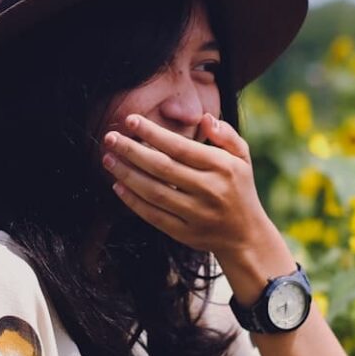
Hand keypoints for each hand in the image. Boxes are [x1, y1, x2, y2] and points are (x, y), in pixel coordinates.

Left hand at [101, 112, 269, 259]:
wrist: (246, 237)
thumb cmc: (239, 189)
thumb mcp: (242, 158)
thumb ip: (226, 135)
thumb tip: (205, 118)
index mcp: (222, 167)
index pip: (181, 147)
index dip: (153, 133)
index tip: (130, 120)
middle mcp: (209, 190)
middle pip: (163, 168)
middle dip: (132, 151)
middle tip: (110, 138)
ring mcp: (196, 214)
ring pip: (154, 192)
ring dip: (127, 174)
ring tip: (108, 159)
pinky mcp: (184, 233)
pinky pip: (153, 216)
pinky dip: (133, 202)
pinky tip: (117, 186)